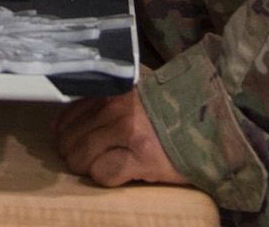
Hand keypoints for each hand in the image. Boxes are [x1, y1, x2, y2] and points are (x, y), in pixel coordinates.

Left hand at [53, 88, 189, 187]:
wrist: (211, 124)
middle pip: (70, 140)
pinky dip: (105, 177)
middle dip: (74, 154)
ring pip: (81, 157)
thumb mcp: (136, 91)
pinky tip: (120, 171)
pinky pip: (104, 173)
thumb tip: (57, 125)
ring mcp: (129, 134)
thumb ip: (101, 100)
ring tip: (104, 165)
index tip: (73, 141)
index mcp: (113, 91)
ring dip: (87, 167)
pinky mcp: (142, 159)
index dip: (67, 133)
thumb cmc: (172, 109)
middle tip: (89, 159)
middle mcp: (117, 109)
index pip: (68, 115)